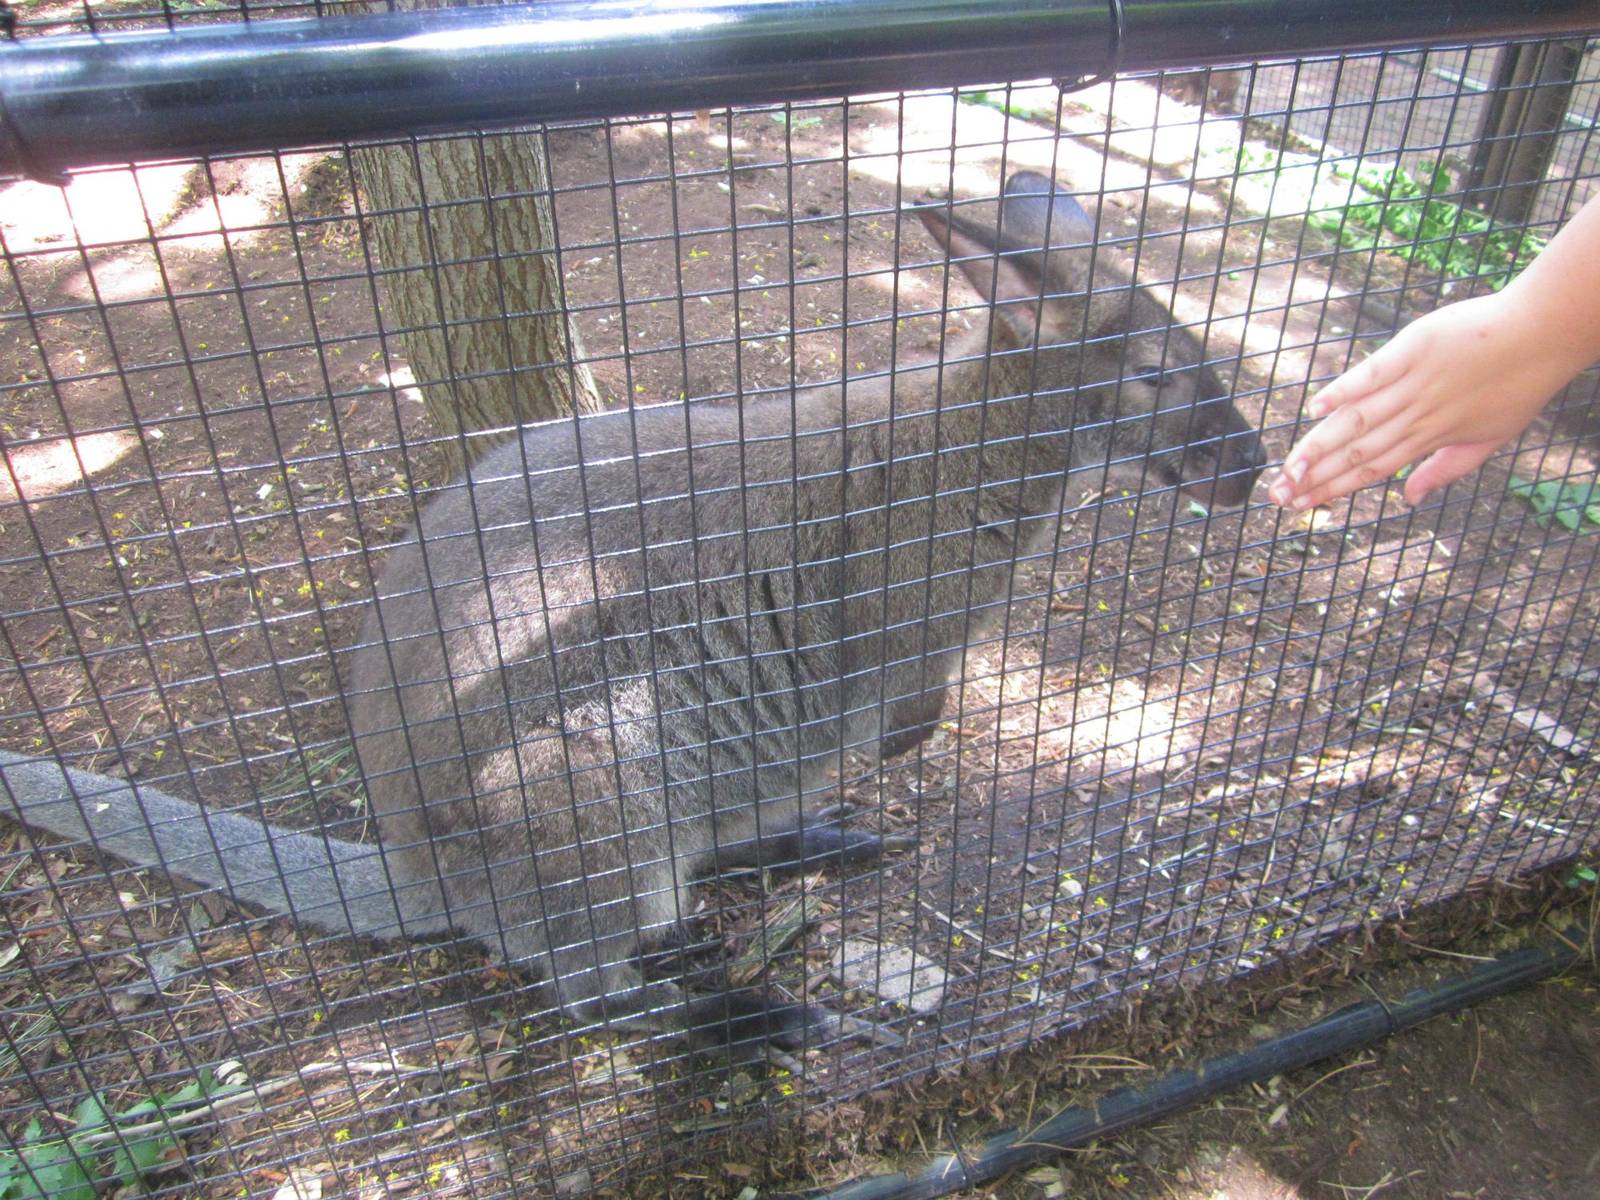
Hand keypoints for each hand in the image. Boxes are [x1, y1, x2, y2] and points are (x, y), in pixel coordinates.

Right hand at [1269, 291, 1575, 509]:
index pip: (1371, 471)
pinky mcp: (1413, 349)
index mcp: (1428, 438)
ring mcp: (1412, 383)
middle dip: (1312, 476)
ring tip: (1287, 466)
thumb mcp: (1489, 440)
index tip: (1300, 506)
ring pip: (1357, 420)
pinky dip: (1344, 390)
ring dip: (1319, 445)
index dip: (1333, 490)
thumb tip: (1408, 498)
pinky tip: (1316, 408)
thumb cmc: (1519, 385)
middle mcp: (1415, 416)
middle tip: (1277, 496)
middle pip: (1355, 451)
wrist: (1542, 335)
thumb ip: (1444, 469)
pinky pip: (1372, 374)